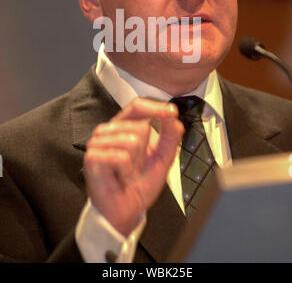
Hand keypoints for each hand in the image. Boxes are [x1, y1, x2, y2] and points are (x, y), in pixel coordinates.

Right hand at [84, 97, 182, 235]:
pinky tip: (120, 177)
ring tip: (127, 172)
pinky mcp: (92, 157)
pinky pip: (121, 156)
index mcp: (122, 126)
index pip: (137, 106)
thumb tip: (173, 118)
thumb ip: (170, 137)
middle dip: (145, 151)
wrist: (125, 211)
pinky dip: (126, 170)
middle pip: (139, 125)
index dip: (155, 107)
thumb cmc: (139, 184)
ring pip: (132, 140)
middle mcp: (108, 131)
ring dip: (135, 163)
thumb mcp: (162, 158)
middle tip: (135, 166)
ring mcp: (97, 143)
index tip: (172, 112)